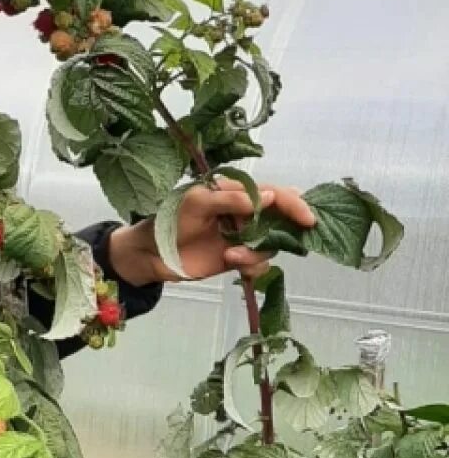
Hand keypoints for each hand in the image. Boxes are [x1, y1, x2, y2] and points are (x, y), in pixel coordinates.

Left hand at [109, 177, 317, 285]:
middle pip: (280, 220)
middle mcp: (243, 212)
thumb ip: (232, 199)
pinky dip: (252, 265)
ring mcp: (241, 236)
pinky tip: (233, 263)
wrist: (150, 254)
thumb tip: (270, 196)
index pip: (272, 193)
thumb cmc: (169, 220)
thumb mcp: (197, 203)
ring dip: (258, 251)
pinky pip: (259, 262)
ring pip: (271, 244)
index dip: (293, 203)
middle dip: (284, 231)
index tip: (308, 218)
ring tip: (232, 255)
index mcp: (234, 192)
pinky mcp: (237, 257)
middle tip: (289, 239)